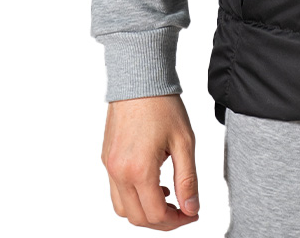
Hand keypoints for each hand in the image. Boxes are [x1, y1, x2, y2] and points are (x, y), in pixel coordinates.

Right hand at [101, 93, 199, 228]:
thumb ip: (188, 179)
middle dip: (162, 221)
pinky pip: (116, 191)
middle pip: (137, 218)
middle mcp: (119, 172)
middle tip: (183, 211)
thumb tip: (192, 209)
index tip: (193, 213)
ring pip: (123, 209)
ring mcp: (109, 166)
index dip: (178, 220)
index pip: (156, 215)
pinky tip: (153, 184)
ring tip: (168, 198)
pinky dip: (133, 198)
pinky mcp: (107, 158)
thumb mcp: (184, 142)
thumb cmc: (163, 104)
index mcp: (139, 170)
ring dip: (145, 212)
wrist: (139, 78)